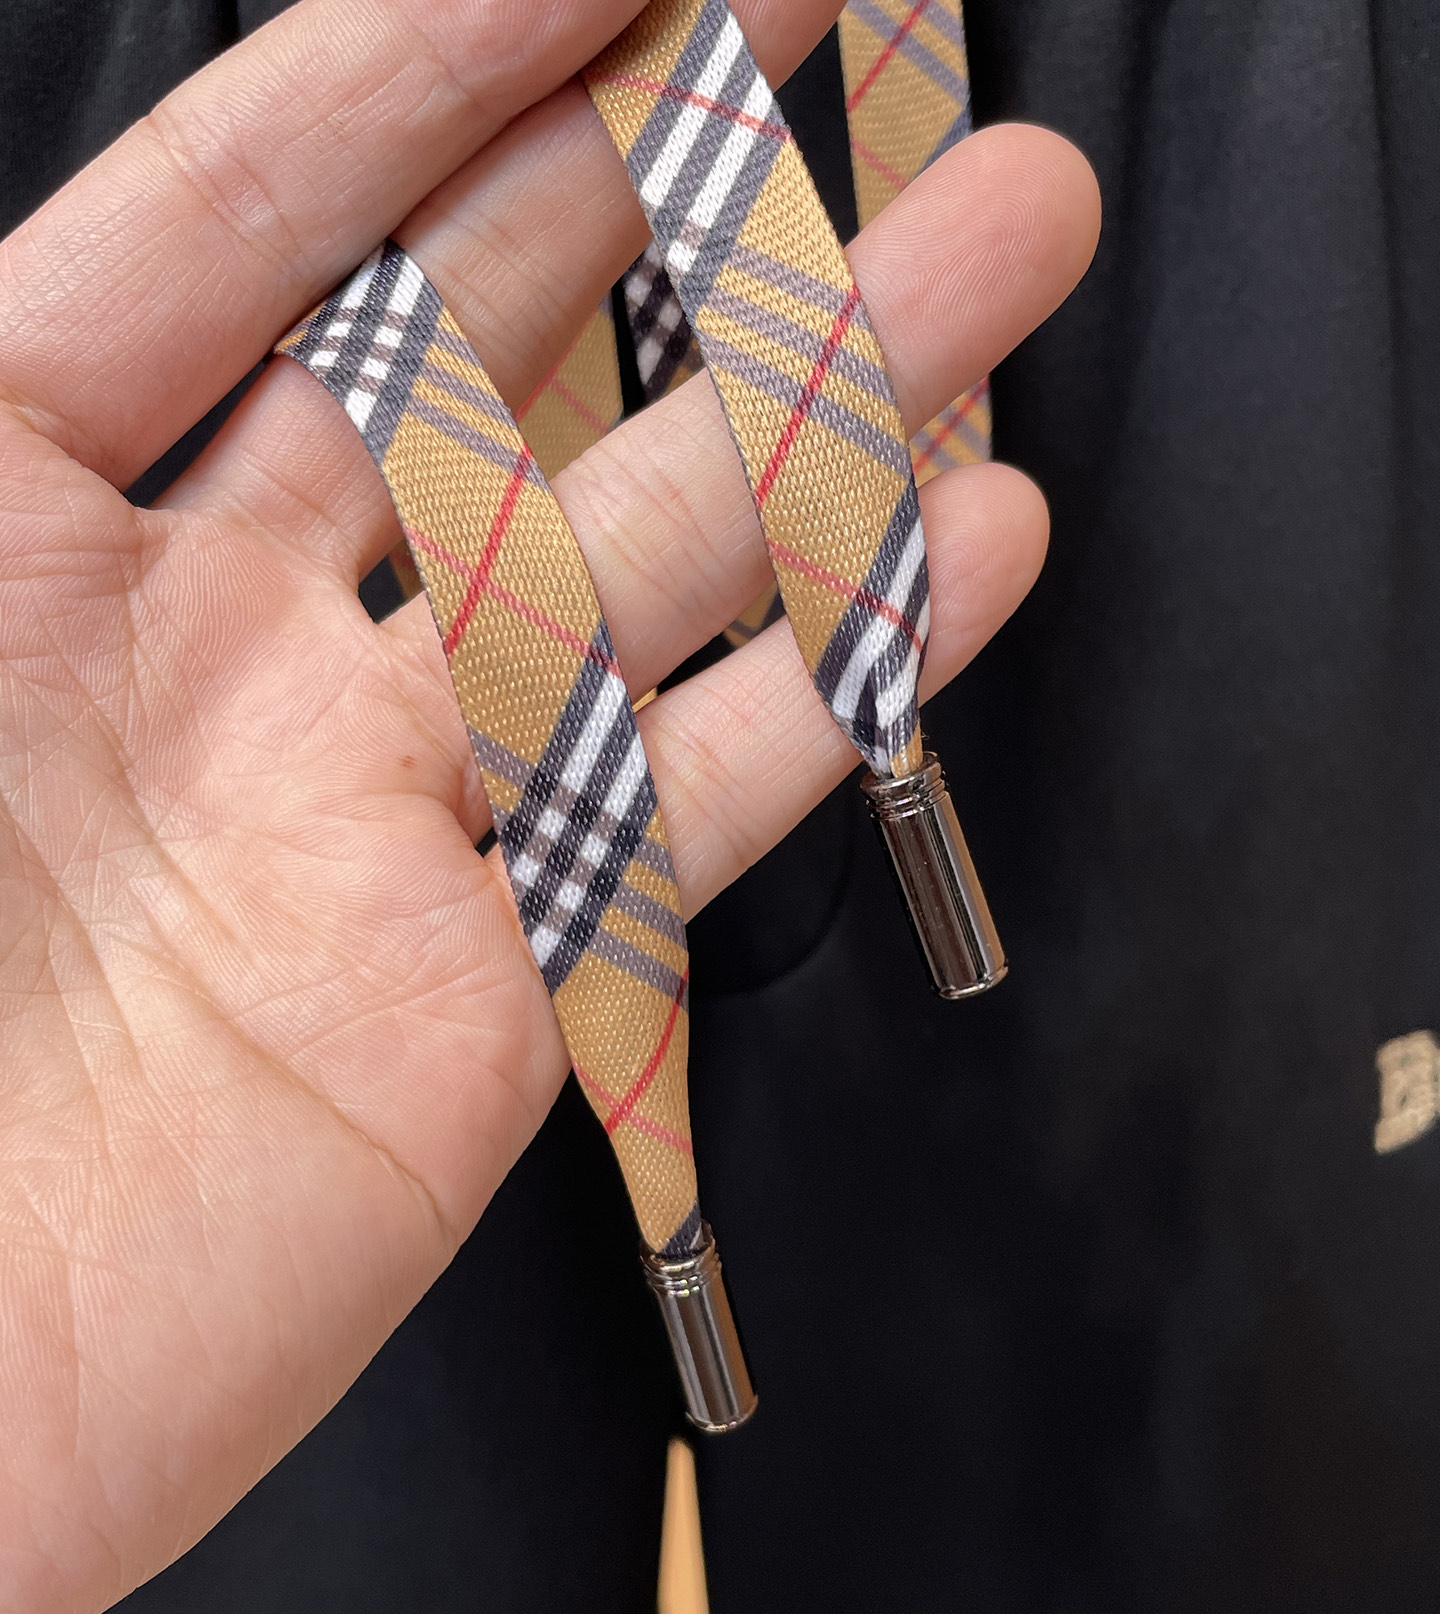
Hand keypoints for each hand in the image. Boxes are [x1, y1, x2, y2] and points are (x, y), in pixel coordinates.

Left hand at [0, 0, 1098, 1613]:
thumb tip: (94, 220)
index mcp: (8, 511)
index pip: (256, 215)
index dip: (437, 55)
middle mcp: (214, 641)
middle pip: (486, 357)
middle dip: (671, 189)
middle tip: (841, 45)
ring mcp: (371, 812)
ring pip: (637, 565)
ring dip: (824, 405)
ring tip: (992, 248)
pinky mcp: (489, 987)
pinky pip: (690, 805)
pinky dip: (841, 681)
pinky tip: (969, 551)